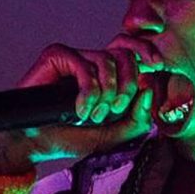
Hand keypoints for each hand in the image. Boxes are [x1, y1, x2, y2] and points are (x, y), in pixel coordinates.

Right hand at [11, 36, 166, 161]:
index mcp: (108, 76)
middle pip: (124, 54)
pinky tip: (78, 110)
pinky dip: (87, 92)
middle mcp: (92, 62)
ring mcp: (74, 57)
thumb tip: (150, 88)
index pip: (132, 50)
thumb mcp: (114, 134)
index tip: (157, 66)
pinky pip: (84, 65)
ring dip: (105, 94)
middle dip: (127, 85)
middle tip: (114, 109)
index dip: (147, 51)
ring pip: (107, 60)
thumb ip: (138, 118)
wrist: (37, 143)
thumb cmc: (70, 137)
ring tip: (92, 115)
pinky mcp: (56, 56)